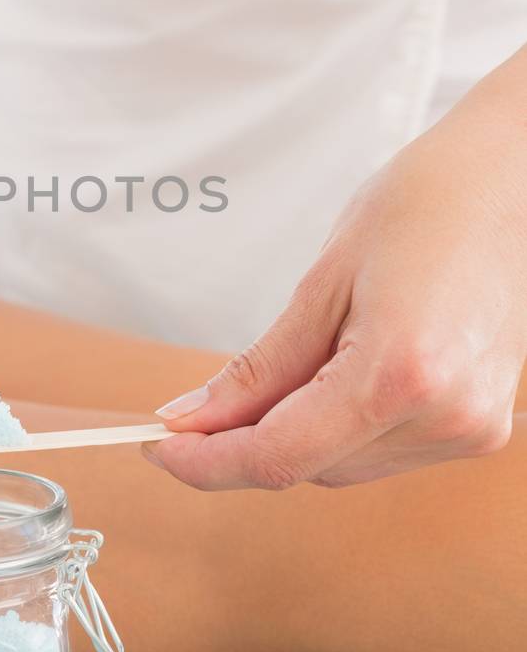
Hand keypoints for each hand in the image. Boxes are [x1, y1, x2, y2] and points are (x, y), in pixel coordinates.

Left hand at [145, 69, 526, 489]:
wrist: (512, 183)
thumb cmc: (425, 206)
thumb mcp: (324, 280)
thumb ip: (259, 369)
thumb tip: (193, 421)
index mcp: (399, 373)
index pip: (280, 457)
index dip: (208, 464)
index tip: (160, 449)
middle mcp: (444, 415)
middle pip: (310, 468)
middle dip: (244, 444)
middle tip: (196, 408)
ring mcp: (470, 428)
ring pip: (343, 467)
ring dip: (294, 437)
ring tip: (290, 366)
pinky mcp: (480, 426)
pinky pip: (382, 451)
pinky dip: (339, 428)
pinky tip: (334, 377)